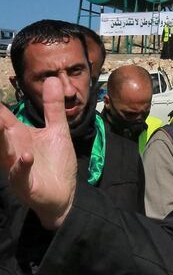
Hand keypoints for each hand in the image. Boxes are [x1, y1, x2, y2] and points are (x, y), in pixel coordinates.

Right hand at [0, 78, 76, 228]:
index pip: (2, 115)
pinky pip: (20, 173)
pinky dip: (21, 165)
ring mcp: (16, 166)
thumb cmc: (56, 163)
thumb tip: (53, 79)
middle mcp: (12, 149)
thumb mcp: (57, 131)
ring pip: (4, 150)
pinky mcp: (25, 183)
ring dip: (1, 138)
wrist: (64, 195)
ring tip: (0, 122)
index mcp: (18, 135)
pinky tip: (26, 156)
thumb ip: (53, 107)